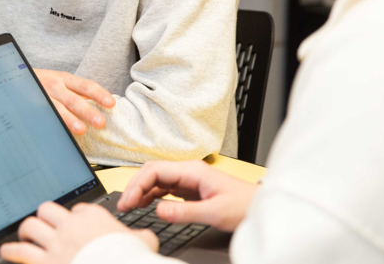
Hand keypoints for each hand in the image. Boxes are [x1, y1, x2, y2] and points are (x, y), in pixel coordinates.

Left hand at [0, 201, 157, 263]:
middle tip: (44, 226)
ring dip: (26, 231)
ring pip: (31, 226)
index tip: (76, 227)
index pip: (79, 209)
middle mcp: (71, 224)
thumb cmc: (130, 259)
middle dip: (45, 218)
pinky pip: (21, 251)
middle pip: (48, 210)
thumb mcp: (144, 243)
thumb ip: (140, 237)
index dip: (77, 218)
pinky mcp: (45, 260)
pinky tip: (6, 251)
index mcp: (94, 217)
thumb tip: (145, 238)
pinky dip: (11, 250)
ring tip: (24, 235)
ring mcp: (56, 242)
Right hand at [34, 69, 114, 134]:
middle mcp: (54, 86)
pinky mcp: (33, 106)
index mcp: (65, 79)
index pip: (86, 86)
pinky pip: (44, 116)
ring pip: (58, 108)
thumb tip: (99, 106)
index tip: (111, 103)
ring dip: (70, 119)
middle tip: (101, 122)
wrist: (17, 78)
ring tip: (81, 129)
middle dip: (88, 111)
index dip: (99, 94)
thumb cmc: (43, 82)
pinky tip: (59, 133)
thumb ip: (77, 92)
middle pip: (74, 99)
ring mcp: (42, 96)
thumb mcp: (60, 81)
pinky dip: (53, 124)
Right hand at [117, 160, 257, 231]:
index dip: (138, 185)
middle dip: (135, 186)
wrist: (260, 207)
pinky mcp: (190, 189)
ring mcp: (188, 179)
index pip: (155, 171)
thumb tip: (157, 210)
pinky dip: (151, 195)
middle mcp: (188, 171)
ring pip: (156, 180)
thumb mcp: (214, 212)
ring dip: (141, 191)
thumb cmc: (243, 205)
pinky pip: (165, 189)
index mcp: (192, 170)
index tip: (128, 201)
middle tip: (123, 205)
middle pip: (152, 172)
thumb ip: (184, 212)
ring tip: (128, 206)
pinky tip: (144, 204)